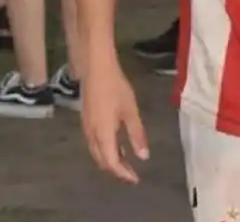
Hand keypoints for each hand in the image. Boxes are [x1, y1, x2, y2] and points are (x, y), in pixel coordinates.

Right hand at [80, 59, 148, 183]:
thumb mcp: (130, 112)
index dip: (123, 173)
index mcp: (103, 135)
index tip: (136, 179)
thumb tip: (143, 156)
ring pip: (97, 153)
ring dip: (111, 161)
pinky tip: (118, 146)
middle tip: (132, 174)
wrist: (96, 71)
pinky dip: (107, 150)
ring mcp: (86, 129)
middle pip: (102, 161)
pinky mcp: (87, 122)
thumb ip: (136, 134)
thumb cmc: (116, 89)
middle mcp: (91, 136)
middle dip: (117, 170)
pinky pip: (95, 144)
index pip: (111, 163)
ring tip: (128, 162)